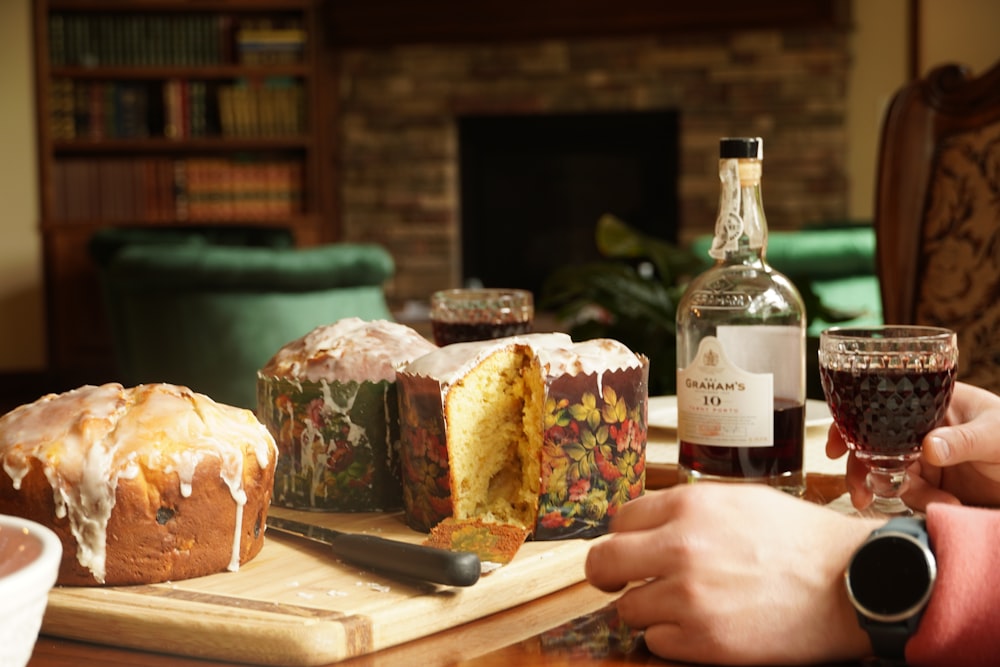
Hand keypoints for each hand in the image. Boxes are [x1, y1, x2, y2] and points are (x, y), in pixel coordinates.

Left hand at [585, 483, 878, 664]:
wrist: (851, 583)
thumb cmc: (800, 540)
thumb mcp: (739, 501)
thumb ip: (687, 510)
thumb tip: (645, 524)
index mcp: (688, 507)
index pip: (620, 520)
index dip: (626, 535)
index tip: (634, 546)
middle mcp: (680, 549)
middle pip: (603, 562)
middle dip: (608, 572)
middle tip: (618, 578)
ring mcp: (689, 598)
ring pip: (628, 607)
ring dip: (647, 607)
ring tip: (682, 603)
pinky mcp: (704, 643)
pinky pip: (655, 642)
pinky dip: (671, 637)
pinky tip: (700, 625)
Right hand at [826, 381, 999, 510]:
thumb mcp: (999, 435)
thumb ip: (964, 440)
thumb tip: (927, 448)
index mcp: (933, 401)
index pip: (881, 404)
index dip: (852, 422)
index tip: (838, 445)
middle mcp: (922, 427)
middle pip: (875, 443)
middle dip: (863, 468)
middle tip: (861, 491)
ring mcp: (926, 457)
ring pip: (890, 472)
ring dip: (904, 492)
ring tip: (938, 503)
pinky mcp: (934, 484)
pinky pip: (911, 494)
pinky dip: (923, 503)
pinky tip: (947, 505)